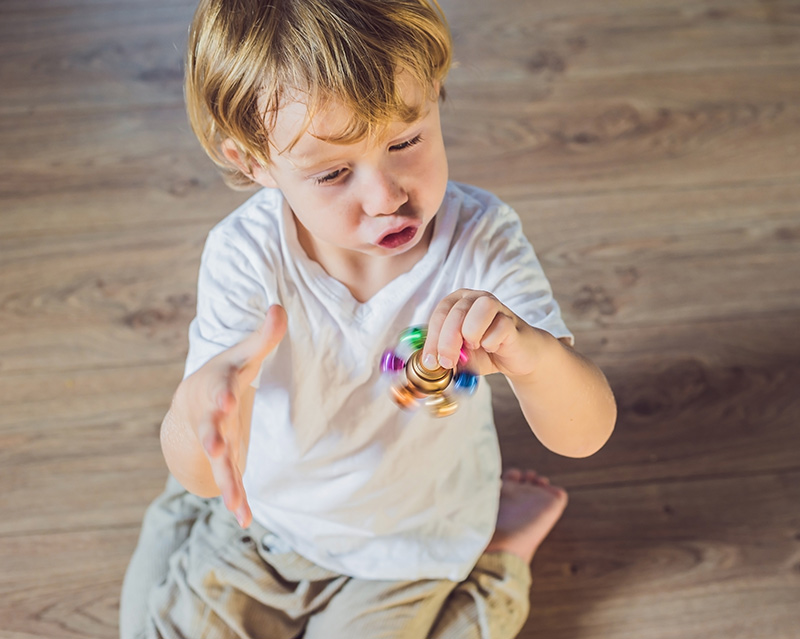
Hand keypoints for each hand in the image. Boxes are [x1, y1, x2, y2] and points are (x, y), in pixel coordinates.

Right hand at [174, 305, 286, 526]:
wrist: (191, 399)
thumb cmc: (224, 372)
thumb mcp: (243, 354)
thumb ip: (264, 336)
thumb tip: (280, 307)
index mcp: (217, 387)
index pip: (219, 388)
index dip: (222, 394)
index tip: (226, 400)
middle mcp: (211, 417)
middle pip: (211, 429)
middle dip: (213, 439)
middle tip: (214, 449)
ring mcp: (214, 440)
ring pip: (218, 462)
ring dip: (226, 480)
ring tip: (234, 503)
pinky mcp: (222, 458)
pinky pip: (228, 478)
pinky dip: (236, 498)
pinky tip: (245, 518)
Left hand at [422, 289, 539, 378]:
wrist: (517, 358)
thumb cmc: (485, 353)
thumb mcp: (459, 356)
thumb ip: (445, 356)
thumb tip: (431, 364)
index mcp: (457, 302)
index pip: (440, 313)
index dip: (432, 338)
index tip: (430, 362)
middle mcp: (476, 298)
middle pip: (457, 311)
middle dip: (447, 340)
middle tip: (447, 362)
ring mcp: (496, 306)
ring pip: (482, 308)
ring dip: (472, 333)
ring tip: (475, 346)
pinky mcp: (511, 320)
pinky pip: (500, 327)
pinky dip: (491, 342)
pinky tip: (492, 347)